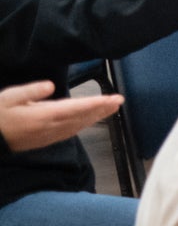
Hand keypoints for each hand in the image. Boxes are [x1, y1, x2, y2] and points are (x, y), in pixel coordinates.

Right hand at [0, 81, 123, 151]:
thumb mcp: (9, 98)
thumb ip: (30, 91)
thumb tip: (50, 85)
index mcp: (43, 116)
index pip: (75, 108)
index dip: (95, 103)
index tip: (111, 99)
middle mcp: (50, 128)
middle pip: (82, 118)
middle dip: (102, 109)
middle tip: (119, 100)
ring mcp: (49, 136)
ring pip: (78, 126)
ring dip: (96, 117)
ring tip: (111, 108)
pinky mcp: (46, 140)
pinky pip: (70, 132)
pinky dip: (84, 125)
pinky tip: (90, 121)